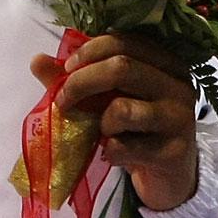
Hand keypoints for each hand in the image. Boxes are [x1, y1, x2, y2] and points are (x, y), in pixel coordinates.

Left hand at [30, 33, 197, 210]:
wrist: (170, 175)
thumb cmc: (136, 127)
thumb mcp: (108, 98)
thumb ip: (76, 77)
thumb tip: (37, 61)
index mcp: (164, 61)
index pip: (122, 42)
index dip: (88, 51)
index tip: (66, 69)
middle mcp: (178, 84)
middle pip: (121, 68)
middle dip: (81, 82)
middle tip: (63, 101)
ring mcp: (180, 118)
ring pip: (122, 109)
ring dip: (99, 121)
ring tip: (101, 132)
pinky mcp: (174, 152)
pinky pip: (125, 146)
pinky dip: (108, 150)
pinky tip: (112, 153)